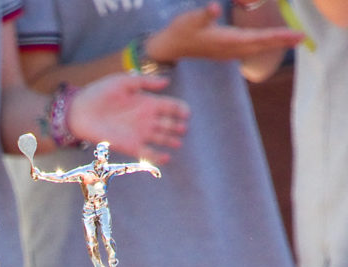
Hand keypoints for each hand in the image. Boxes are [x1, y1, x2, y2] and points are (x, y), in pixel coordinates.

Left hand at [68, 74, 188, 164]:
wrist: (80, 112)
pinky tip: (167, 157)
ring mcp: (139, 133)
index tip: (187, 113)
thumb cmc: (100, 93)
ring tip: (178, 142)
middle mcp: (145, 119)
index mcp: (146, 102)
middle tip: (183, 128)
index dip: (180, 110)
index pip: (170, 107)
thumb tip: (167, 82)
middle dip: (177, 127)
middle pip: (168, 124)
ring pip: (161, 139)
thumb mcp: (124, 81)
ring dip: (170, 141)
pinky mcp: (130, 146)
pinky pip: (147, 153)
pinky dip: (158, 157)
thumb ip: (145, 82)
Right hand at [147, 2, 303, 63]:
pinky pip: (251, 48)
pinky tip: (271, 41)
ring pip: (257, 48)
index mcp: (226, 41)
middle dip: (282, 41)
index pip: (257, 39)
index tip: (294, 35)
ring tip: (292, 39)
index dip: (277, 36)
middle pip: (261, 45)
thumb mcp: (191, 18)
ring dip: (275, 43)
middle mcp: (230, 49)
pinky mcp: (226, 51)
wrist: (170, 47)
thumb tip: (215, 8)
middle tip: (303, 38)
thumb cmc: (180, 31)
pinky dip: (264, 44)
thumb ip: (204, 14)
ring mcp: (228, 52)